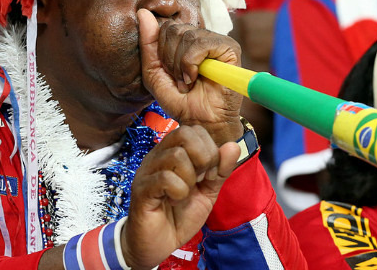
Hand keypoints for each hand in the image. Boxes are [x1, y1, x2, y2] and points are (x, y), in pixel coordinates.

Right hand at [122, 125, 239, 268]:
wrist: (158, 245)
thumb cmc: (180, 216)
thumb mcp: (208, 192)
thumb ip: (221, 170)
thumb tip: (234, 145)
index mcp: (172, 152)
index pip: (194, 130)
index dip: (210, 148)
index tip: (211, 174)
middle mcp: (158, 156)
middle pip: (184, 134)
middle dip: (204, 157)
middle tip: (201, 180)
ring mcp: (148, 171)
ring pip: (176, 155)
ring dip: (190, 177)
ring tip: (185, 193)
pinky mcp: (142, 190)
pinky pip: (165, 179)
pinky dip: (179, 192)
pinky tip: (174, 201)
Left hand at [137, 8, 243, 143]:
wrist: (202, 122)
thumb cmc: (181, 102)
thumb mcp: (154, 74)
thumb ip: (148, 45)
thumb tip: (142, 13)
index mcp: (184, 41)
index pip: (164, 27)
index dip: (161, 53)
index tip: (169, 74)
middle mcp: (201, 37)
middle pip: (173, 29)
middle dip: (170, 60)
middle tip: (179, 80)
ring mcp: (216, 41)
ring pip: (186, 36)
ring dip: (181, 65)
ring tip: (188, 82)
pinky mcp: (230, 48)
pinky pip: (201, 43)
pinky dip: (192, 63)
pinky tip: (196, 77)